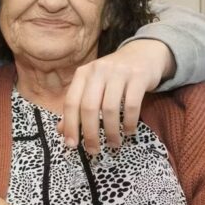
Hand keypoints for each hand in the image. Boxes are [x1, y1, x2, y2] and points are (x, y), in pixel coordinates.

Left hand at [59, 38, 175, 152]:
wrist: (143, 54)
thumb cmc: (113, 76)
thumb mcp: (92, 86)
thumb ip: (77, 106)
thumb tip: (61, 130)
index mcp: (83, 74)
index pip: (71, 102)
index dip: (70, 125)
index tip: (72, 145)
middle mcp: (98, 70)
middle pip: (89, 107)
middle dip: (90, 133)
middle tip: (93, 150)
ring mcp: (119, 72)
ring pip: (110, 108)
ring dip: (111, 131)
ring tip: (113, 144)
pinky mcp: (138, 77)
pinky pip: (132, 105)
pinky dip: (129, 122)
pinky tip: (129, 131)